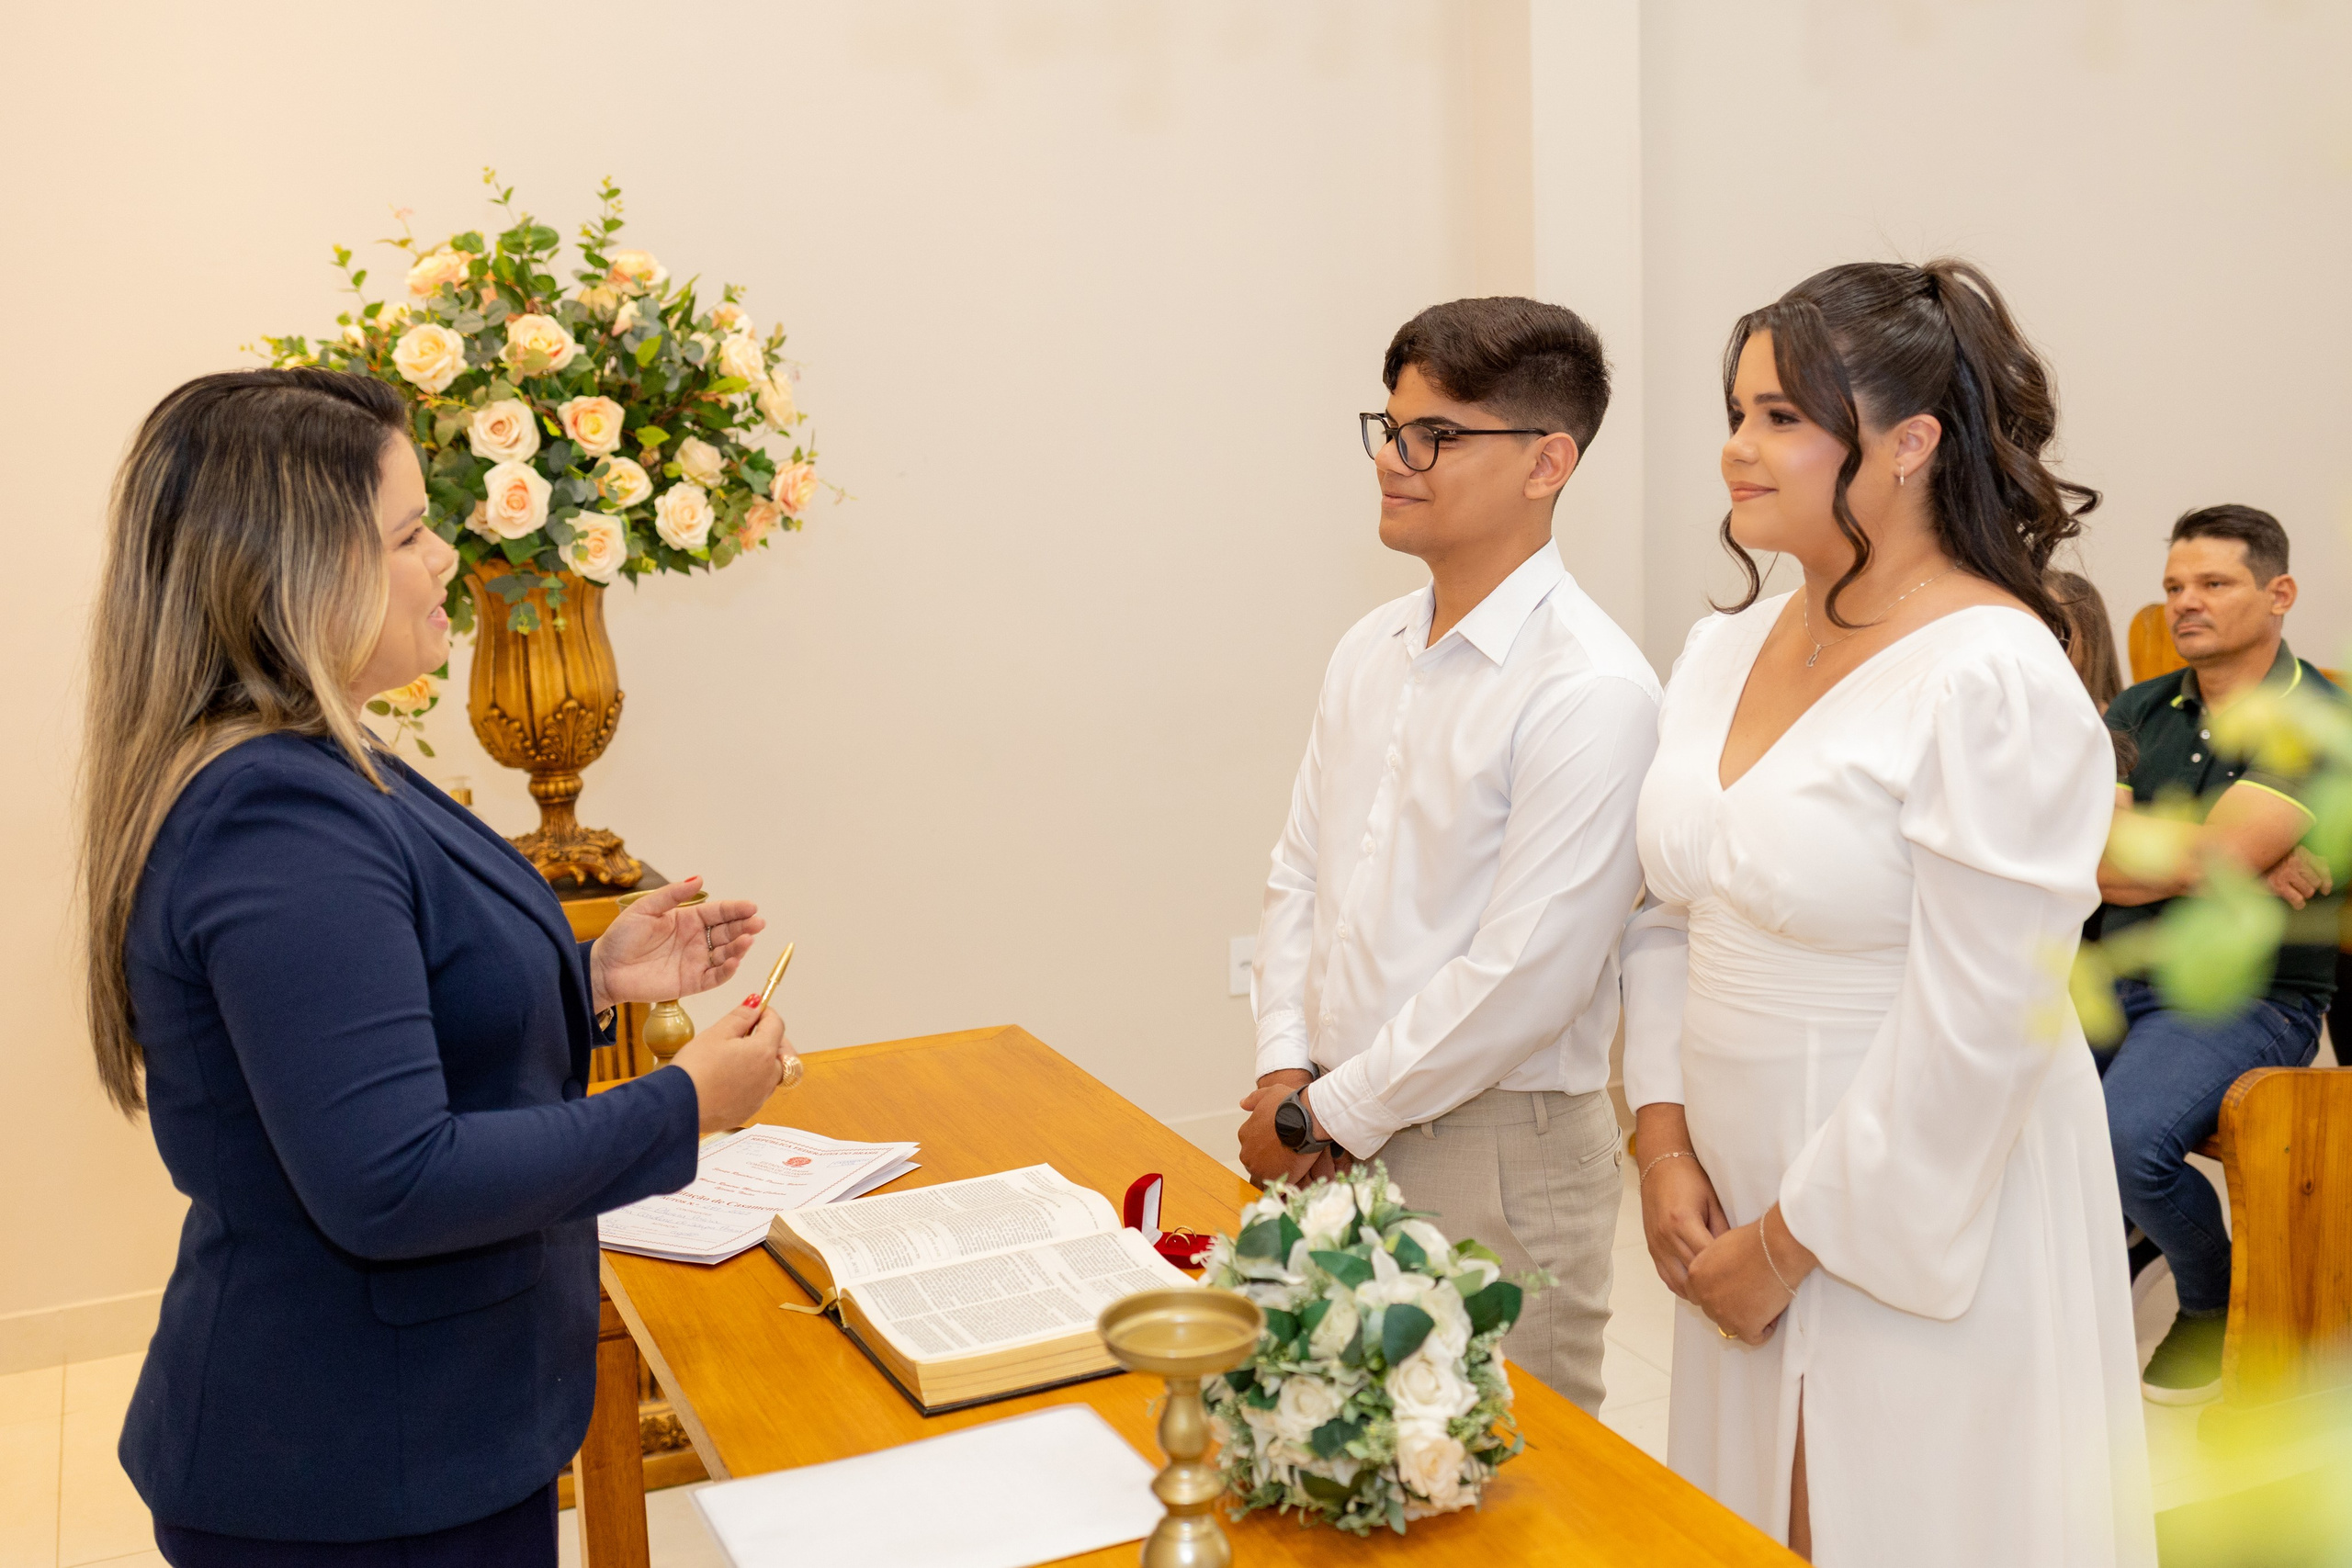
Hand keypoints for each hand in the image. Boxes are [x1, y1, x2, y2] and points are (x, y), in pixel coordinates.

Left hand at [590, 876, 764, 1011]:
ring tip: (748, 941)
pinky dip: (727, 971)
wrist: (605, 969)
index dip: (735, 909)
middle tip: (757, 923)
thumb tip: (699, 879)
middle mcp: (696, 940)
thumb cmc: (622, 938)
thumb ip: (672, 895)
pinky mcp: (691, 982)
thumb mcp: (645, 909)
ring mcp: (695, 961)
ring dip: (739, 947)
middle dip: (744, 927)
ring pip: (725, 954)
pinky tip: (734, 961)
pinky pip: (714, 977)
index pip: (718, 913)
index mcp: (688, 920)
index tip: (751, 907)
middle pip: (727, 932)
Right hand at [671, 996, 793, 1134]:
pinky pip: (758, 1092)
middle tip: (752, 1034)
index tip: (756, 1011)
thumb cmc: (694, 1069)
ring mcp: (759, 1097)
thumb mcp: (716, 1033)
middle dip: (773, 1040)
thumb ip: (741, 1017)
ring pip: (773, 1074)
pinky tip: (730, 1078)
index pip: (777, 1025)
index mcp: (763, 1053)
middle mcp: (768, 1077)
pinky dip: (752, 1081)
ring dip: (764, 1062)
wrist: (678, 1107)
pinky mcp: (747, 1112)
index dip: (767, 1014)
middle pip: (783, 1052)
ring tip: (737, 1056)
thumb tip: (756, 1005)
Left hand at [1237, 1070, 1320, 1186]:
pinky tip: (1294, 1173)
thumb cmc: (1289, 1105)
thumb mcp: (1270, 1093)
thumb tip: (1242, 1103)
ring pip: (1264, 1172)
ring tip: (1293, 1162)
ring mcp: (1258, 1167)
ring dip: (1275, 1169)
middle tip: (1288, 1152)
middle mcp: (1247, 1152)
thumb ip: (1254, 1099)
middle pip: (1256, 1160)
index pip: (1252, 1143)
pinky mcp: (1272, 1178)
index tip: (1280, 1140)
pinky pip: (1274, 1184)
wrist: (1306, 1119)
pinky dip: (1282, 1180)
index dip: (1267, 1143)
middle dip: (1269, 1158)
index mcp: (1244, 1134)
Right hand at [1640, 1152, 1728, 1299]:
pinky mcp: (1652, 1248)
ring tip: (1717, 1296)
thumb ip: (1722, 1230)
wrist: (1659, 1166)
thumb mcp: (1712, 1201)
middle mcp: (1665, 1237)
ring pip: (1677, 1282)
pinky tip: (1697, 1289)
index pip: (1708, 1259)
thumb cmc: (1687, 1178)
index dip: (1727, 1272)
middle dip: (1714, 1286)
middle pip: (1693, 1275)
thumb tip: (1735, 1257)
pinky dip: (1681, 1286)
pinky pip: (1665, 1277)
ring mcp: (1656, 1245)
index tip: (1745, 1281)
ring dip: (1697, 1292)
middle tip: (1736, 1295)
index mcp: (1682, 1222)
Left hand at [1685, 1205, 1815, 1344]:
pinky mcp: (1745, 1326)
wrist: (1774, 1248)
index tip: (1731, 1290)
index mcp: (1695, 1276)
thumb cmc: (1754, 1241)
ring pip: (1732, 1326)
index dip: (1717, 1293)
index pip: (1698, 1295)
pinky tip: (1772, 1314)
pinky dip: (1764, 1329)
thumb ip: (1713, 1265)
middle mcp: (1705, 1297)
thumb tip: (1722, 1274)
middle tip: (1750, 1295)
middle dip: (1731, 1306)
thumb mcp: (1721, 1246)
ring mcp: (1723, 1314)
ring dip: (1746, 1318)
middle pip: (1714, 1311)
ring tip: (1762, 1303)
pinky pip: (1754, 1337)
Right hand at [2264, 845, 2332, 909]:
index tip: (2325, 889)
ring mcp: (2286, 873)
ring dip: (2303, 894)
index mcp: (2300, 852)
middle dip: (2310, 887)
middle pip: (2316, 882)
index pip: (2322, 868)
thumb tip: (2324, 862)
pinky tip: (2296, 902)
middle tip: (2301, 887)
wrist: (2246, 861)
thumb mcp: (2290, 853)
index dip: (2327, 881)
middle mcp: (2295, 861)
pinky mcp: (2277, 885)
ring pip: (2309, 892)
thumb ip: (2307, 857)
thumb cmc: (2269, 860)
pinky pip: (2297, 900)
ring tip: (2295, 892)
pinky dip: (2298, 903)